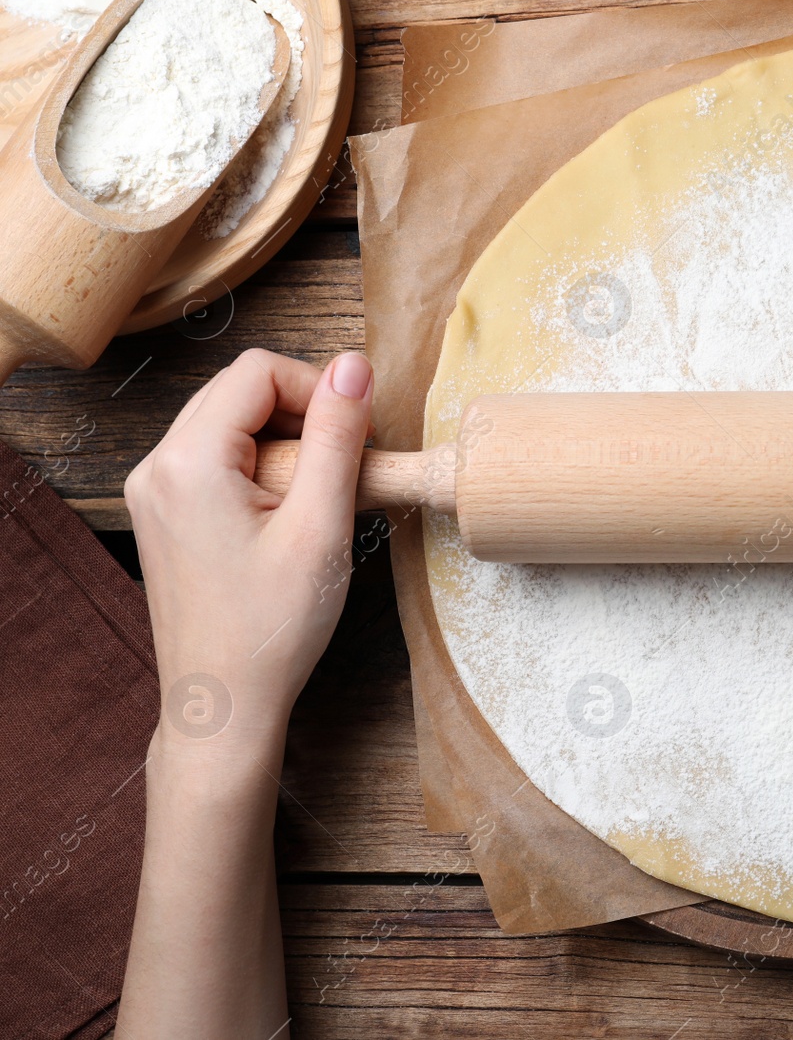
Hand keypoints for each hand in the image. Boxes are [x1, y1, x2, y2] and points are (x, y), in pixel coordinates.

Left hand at [126, 348, 373, 764]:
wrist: (224, 704)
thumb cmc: (271, 627)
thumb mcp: (321, 525)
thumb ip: (337, 437)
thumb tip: (355, 366)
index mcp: (188, 460)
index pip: (259, 371)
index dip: (320, 389)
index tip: (360, 437)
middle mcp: (157, 466)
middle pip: (240, 391)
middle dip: (304, 414)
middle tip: (348, 466)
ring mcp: (155, 491)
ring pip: (231, 423)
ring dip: (287, 442)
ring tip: (322, 496)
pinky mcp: (166, 514)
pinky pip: (218, 459)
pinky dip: (263, 468)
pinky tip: (292, 513)